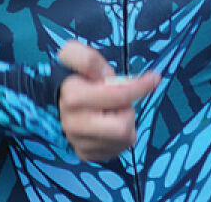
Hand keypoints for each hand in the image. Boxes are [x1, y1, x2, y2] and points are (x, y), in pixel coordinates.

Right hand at [57, 40, 159, 161]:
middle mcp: (73, 122)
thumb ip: (88, 59)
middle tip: (122, 99)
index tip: (154, 77)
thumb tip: (106, 75)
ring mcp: (79, 142)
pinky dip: (121, 135)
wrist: (56, 101)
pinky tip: (110, 124)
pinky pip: (119, 148)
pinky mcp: (86, 154)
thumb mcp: (74, 55)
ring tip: (113, 111)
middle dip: (128, 108)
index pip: (117, 94)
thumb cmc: (73, 76)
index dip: (140, 86)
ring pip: (123, 136)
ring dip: (126, 120)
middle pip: (123, 124)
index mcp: (73, 95)